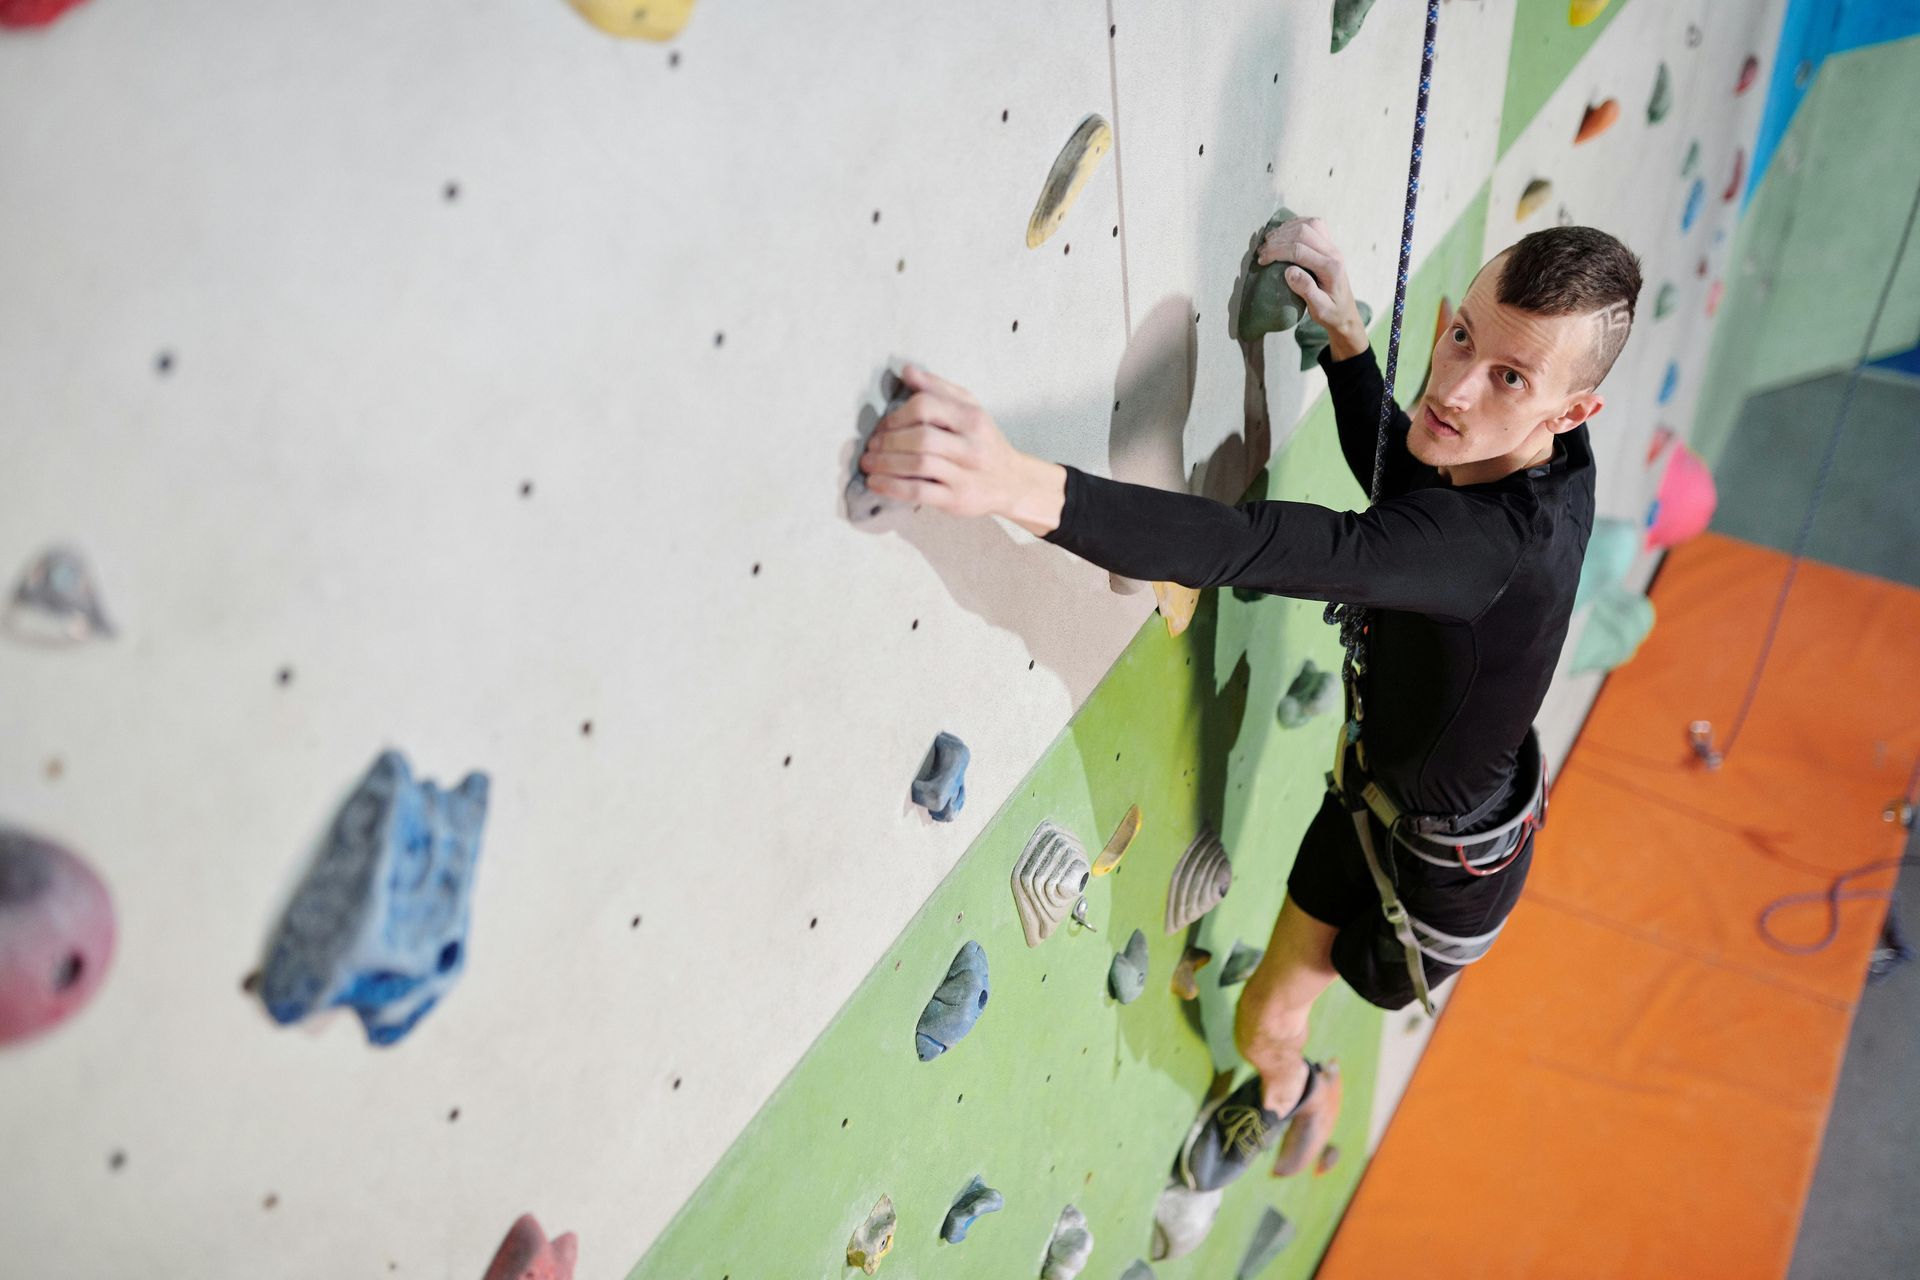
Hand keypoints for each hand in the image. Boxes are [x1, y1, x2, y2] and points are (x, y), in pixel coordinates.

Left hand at [860, 364, 1062, 530]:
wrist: (1012, 482)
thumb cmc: (983, 442)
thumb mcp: (970, 408)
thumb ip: (938, 388)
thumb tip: (907, 371)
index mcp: (972, 419)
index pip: (927, 406)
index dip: (897, 415)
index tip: (883, 425)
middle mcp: (971, 446)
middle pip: (920, 438)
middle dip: (888, 441)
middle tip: (871, 447)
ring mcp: (965, 475)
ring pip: (918, 464)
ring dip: (885, 463)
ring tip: (868, 464)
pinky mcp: (956, 500)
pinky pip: (918, 491)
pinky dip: (892, 486)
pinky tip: (876, 483)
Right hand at [1255, 215, 1365, 352]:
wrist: (1346, 313)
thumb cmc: (1331, 314)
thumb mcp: (1319, 310)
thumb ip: (1306, 290)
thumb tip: (1289, 271)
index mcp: (1331, 268)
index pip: (1299, 250)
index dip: (1277, 252)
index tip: (1262, 260)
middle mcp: (1334, 252)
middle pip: (1303, 232)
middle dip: (1279, 239)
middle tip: (1262, 252)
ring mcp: (1332, 247)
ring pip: (1310, 224)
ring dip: (1287, 229)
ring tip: (1269, 241)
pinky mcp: (1329, 245)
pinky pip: (1314, 225)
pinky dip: (1296, 225)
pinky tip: (1283, 234)